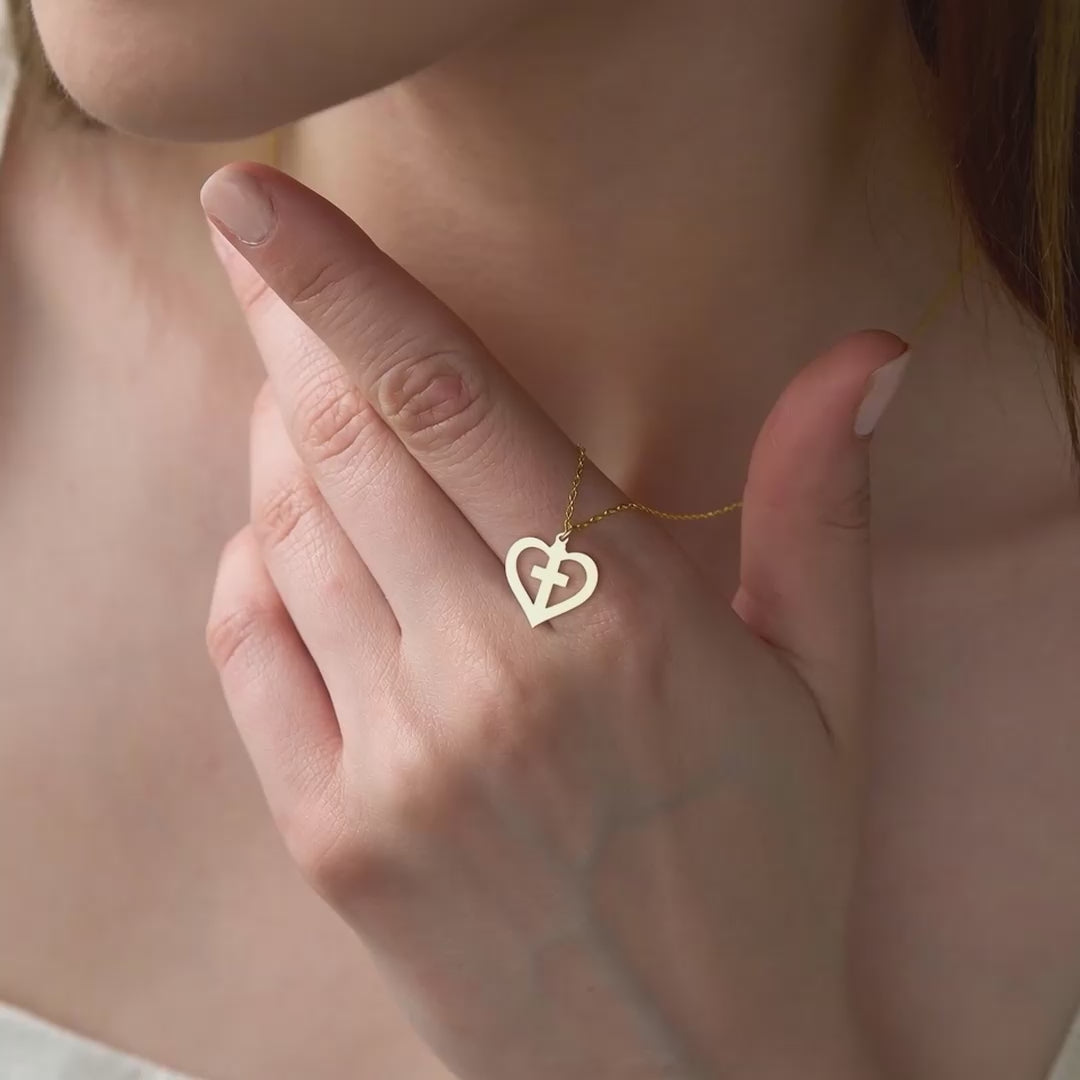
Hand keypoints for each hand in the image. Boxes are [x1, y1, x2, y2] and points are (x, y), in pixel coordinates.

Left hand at [201, 164, 902, 1079]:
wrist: (690, 1078)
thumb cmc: (768, 866)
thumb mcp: (821, 681)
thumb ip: (818, 503)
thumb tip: (866, 358)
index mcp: (620, 620)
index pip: (448, 399)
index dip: (341, 282)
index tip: (256, 201)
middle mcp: (493, 680)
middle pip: (347, 445)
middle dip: (289, 329)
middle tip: (261, 258)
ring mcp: (398, 765)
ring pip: (288, 537)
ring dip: (275, 441)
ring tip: (297, 393)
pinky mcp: (334, 838)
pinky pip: (250, 650)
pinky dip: (249, 565)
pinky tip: (283, 535)